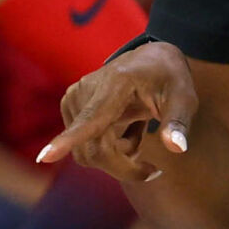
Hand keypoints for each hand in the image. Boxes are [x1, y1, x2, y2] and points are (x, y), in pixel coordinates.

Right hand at [37, 41, 196, 183]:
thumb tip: (177, 148)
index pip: (91, 119)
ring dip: (118, 155)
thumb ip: (179, 122)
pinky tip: (127, 126)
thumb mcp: (184, 97)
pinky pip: (85, 146)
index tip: (44, 157)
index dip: (68, 141)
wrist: (151, 58)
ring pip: (88, 153)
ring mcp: (74, 99)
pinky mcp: (70, 108)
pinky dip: (109, 147)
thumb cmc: (170, 77)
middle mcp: (86, 91)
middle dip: (123, 167)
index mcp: (115, 84)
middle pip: (93, 151)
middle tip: (154, 171)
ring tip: (140, 129)